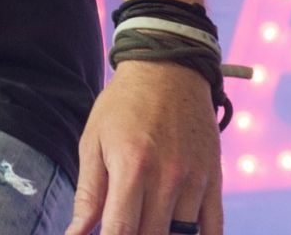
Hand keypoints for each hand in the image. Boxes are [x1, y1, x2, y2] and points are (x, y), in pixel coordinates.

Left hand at [66, 60, 221, 234]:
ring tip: (143, 221)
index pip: (121, 230)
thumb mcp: (94, 140)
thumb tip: (76, 233)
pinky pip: (213, 230)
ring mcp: (195, 181)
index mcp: (131, 166)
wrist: (167, 71)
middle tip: (122, 222)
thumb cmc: (122, 106)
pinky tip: (175, 231)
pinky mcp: (214, 182)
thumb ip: (88, 192)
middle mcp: (167, 178)